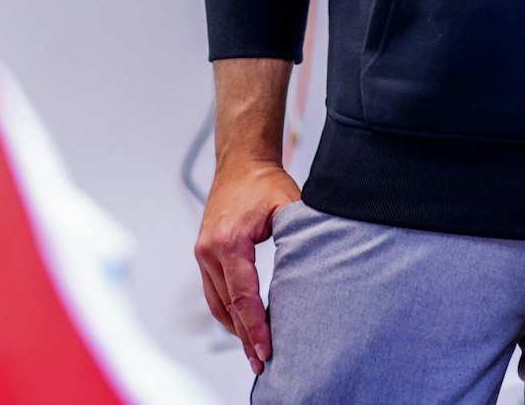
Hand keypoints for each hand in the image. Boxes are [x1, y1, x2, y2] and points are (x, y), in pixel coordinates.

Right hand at [194, 160, 300, 374]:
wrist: (240, 162)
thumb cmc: (263, 181)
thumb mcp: (288, 205)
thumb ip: (302, 233)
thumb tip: (321, 261)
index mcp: (230, 242)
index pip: (243, 297)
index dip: (256, 327)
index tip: (267, 350)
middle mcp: (210, 251)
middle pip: (228, 307)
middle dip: (246, 337)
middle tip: (262, 363)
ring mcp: (203, 253)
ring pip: (217, 304)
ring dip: (234, 329)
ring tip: (253, 351)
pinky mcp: (204, 254)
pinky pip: (213, 292)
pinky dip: (226, 312)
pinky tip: (241, 325)